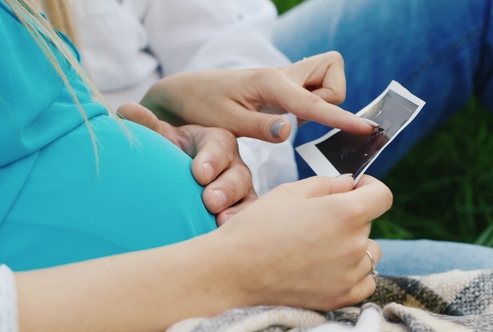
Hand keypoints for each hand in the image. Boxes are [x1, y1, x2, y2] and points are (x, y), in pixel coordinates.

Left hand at [118, 103, 256, 224]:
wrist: (170, 176)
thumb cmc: (168, 152)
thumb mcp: (159, 137)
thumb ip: (147, 125)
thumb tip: (128, 110)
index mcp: (215, 140)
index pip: (219, 145)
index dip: (211, 159)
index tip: (198, 174)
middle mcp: (232, 164)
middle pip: (238, 174)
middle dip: (226, 188)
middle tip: (210, 201)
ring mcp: (239, 189)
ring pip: (247, 198)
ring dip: (236, 210)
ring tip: (221, 221)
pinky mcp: (239, 210)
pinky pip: (245, 217)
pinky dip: (238, 223)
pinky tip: (222, 232)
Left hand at [140, 51, 373, 142]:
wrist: (186, 93)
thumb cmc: (203, 106)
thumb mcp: (225, 122)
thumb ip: (260, 127)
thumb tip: (290, 130)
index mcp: (270, 83)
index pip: (314, 102)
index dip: (341, 118)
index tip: (366, 129)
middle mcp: (282, 75)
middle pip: (332, 74)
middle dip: (330, 98)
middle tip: (300, 118)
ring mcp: (283, 79)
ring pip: (326, 79)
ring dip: (320, 101)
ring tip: (287, 118)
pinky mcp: (282, 87)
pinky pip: (312, 89)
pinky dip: (310, 103)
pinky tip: (284, 117)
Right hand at [218, 175, 391, 310]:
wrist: (232, 270)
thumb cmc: (256, 227)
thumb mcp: (288, 192)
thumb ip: (326, 184)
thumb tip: (349, 184)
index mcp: (344, 213)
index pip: (382, 196)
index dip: (370, 187)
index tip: (356, 189)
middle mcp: (353, 245)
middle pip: (368, 224)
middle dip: (350, 217)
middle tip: (315, 221)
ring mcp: (349, 275)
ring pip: (367, 253)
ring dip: (351, 246)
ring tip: (316, 246)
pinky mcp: (340, 297)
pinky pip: (364, 281)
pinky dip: (352, 273)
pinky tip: (325, 267)